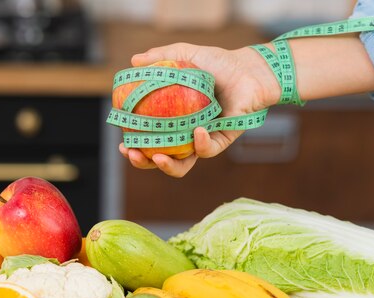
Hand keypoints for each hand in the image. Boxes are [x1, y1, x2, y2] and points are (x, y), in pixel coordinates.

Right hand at [120, 42, 280, 176]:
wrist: (249, 69)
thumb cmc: (219, 64)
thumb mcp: (185, 56)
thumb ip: (161, 57)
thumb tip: (133, 61)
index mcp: (173, 121)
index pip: (150, 140)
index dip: (135, 147)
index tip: (123, 144)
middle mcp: (186, 135)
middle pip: (161, 159)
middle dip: (144, 162)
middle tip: (133, 153)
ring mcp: (203, 140)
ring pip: (183, 165)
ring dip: (167, 166)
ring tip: (158, 158)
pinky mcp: (221, 140)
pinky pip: (208, 150)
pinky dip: (201, 143)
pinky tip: (196, 132)